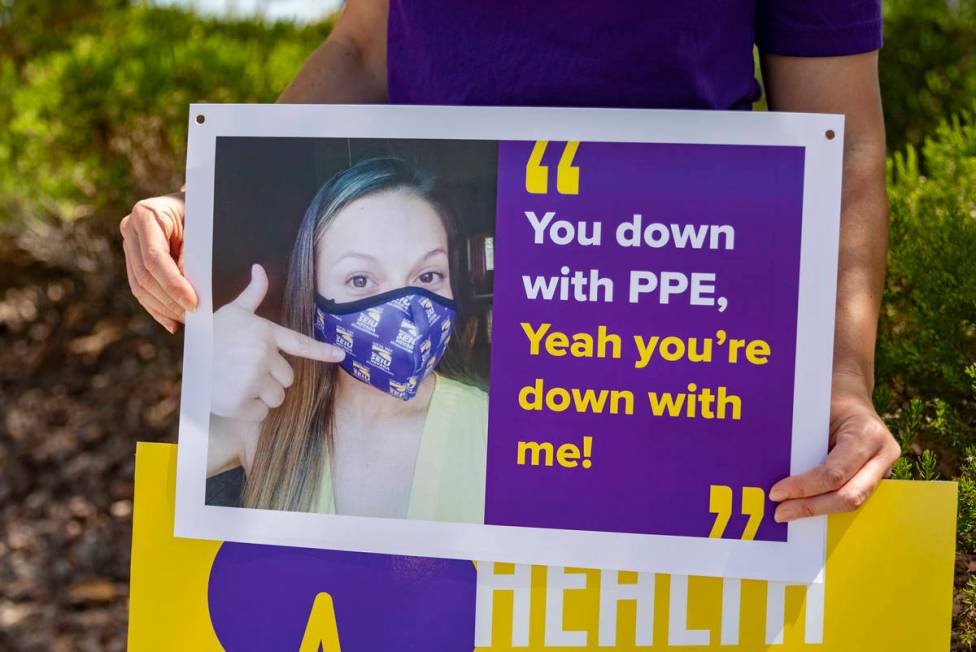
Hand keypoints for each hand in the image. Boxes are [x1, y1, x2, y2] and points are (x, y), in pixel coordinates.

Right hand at [120, 193, 197, 332]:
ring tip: (184, 321)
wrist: (194, 203)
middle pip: (144, 275)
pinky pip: (140, 288)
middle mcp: (131, 229)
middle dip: (168, 300)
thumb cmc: (203, 211)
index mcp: (146, 215)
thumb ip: (194, 252)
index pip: (155, 258)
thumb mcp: (202, 226)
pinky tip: (171, 322)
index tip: (193, 303)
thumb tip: (188, 284)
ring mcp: (129, 244)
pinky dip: (156, 308)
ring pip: (139, 285)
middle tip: (192, 316)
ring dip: (162, 308)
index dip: (173, 284)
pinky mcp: (132, 259)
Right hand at [211, 264, 345, 421]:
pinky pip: (260, 414)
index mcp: (265, 334)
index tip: (340, 355)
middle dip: (273, 379)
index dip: (323, 351)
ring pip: (277, 398)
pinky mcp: (240, 402)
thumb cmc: (211, 335)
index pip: (301, 344)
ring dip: (263, 396)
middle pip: (288, 379)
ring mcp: (252, 379)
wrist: (183, 360)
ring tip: (240, 382)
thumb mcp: (233, 312)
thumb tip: (260, 269)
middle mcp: (262, 356)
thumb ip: (252, 294)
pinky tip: (233, 396)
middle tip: (249, 371)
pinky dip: (249, 411)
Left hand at [769, 373, 900, 521]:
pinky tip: (805, 507)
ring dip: (819, 511)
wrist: (851, 397)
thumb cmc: (828, 402)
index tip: (776, 494)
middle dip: (811, 508)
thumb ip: (803, 443)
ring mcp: (887, 468)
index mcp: (867, 433)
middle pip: (849, 496)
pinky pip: (853, 497)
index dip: (804, 488)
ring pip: (854, 503)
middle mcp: (884, 453)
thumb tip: (773, 474)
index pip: (834, 473)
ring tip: (789, 513)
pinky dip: (828, 505)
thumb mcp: (815, 415)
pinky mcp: (880, 478)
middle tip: (780, 513)